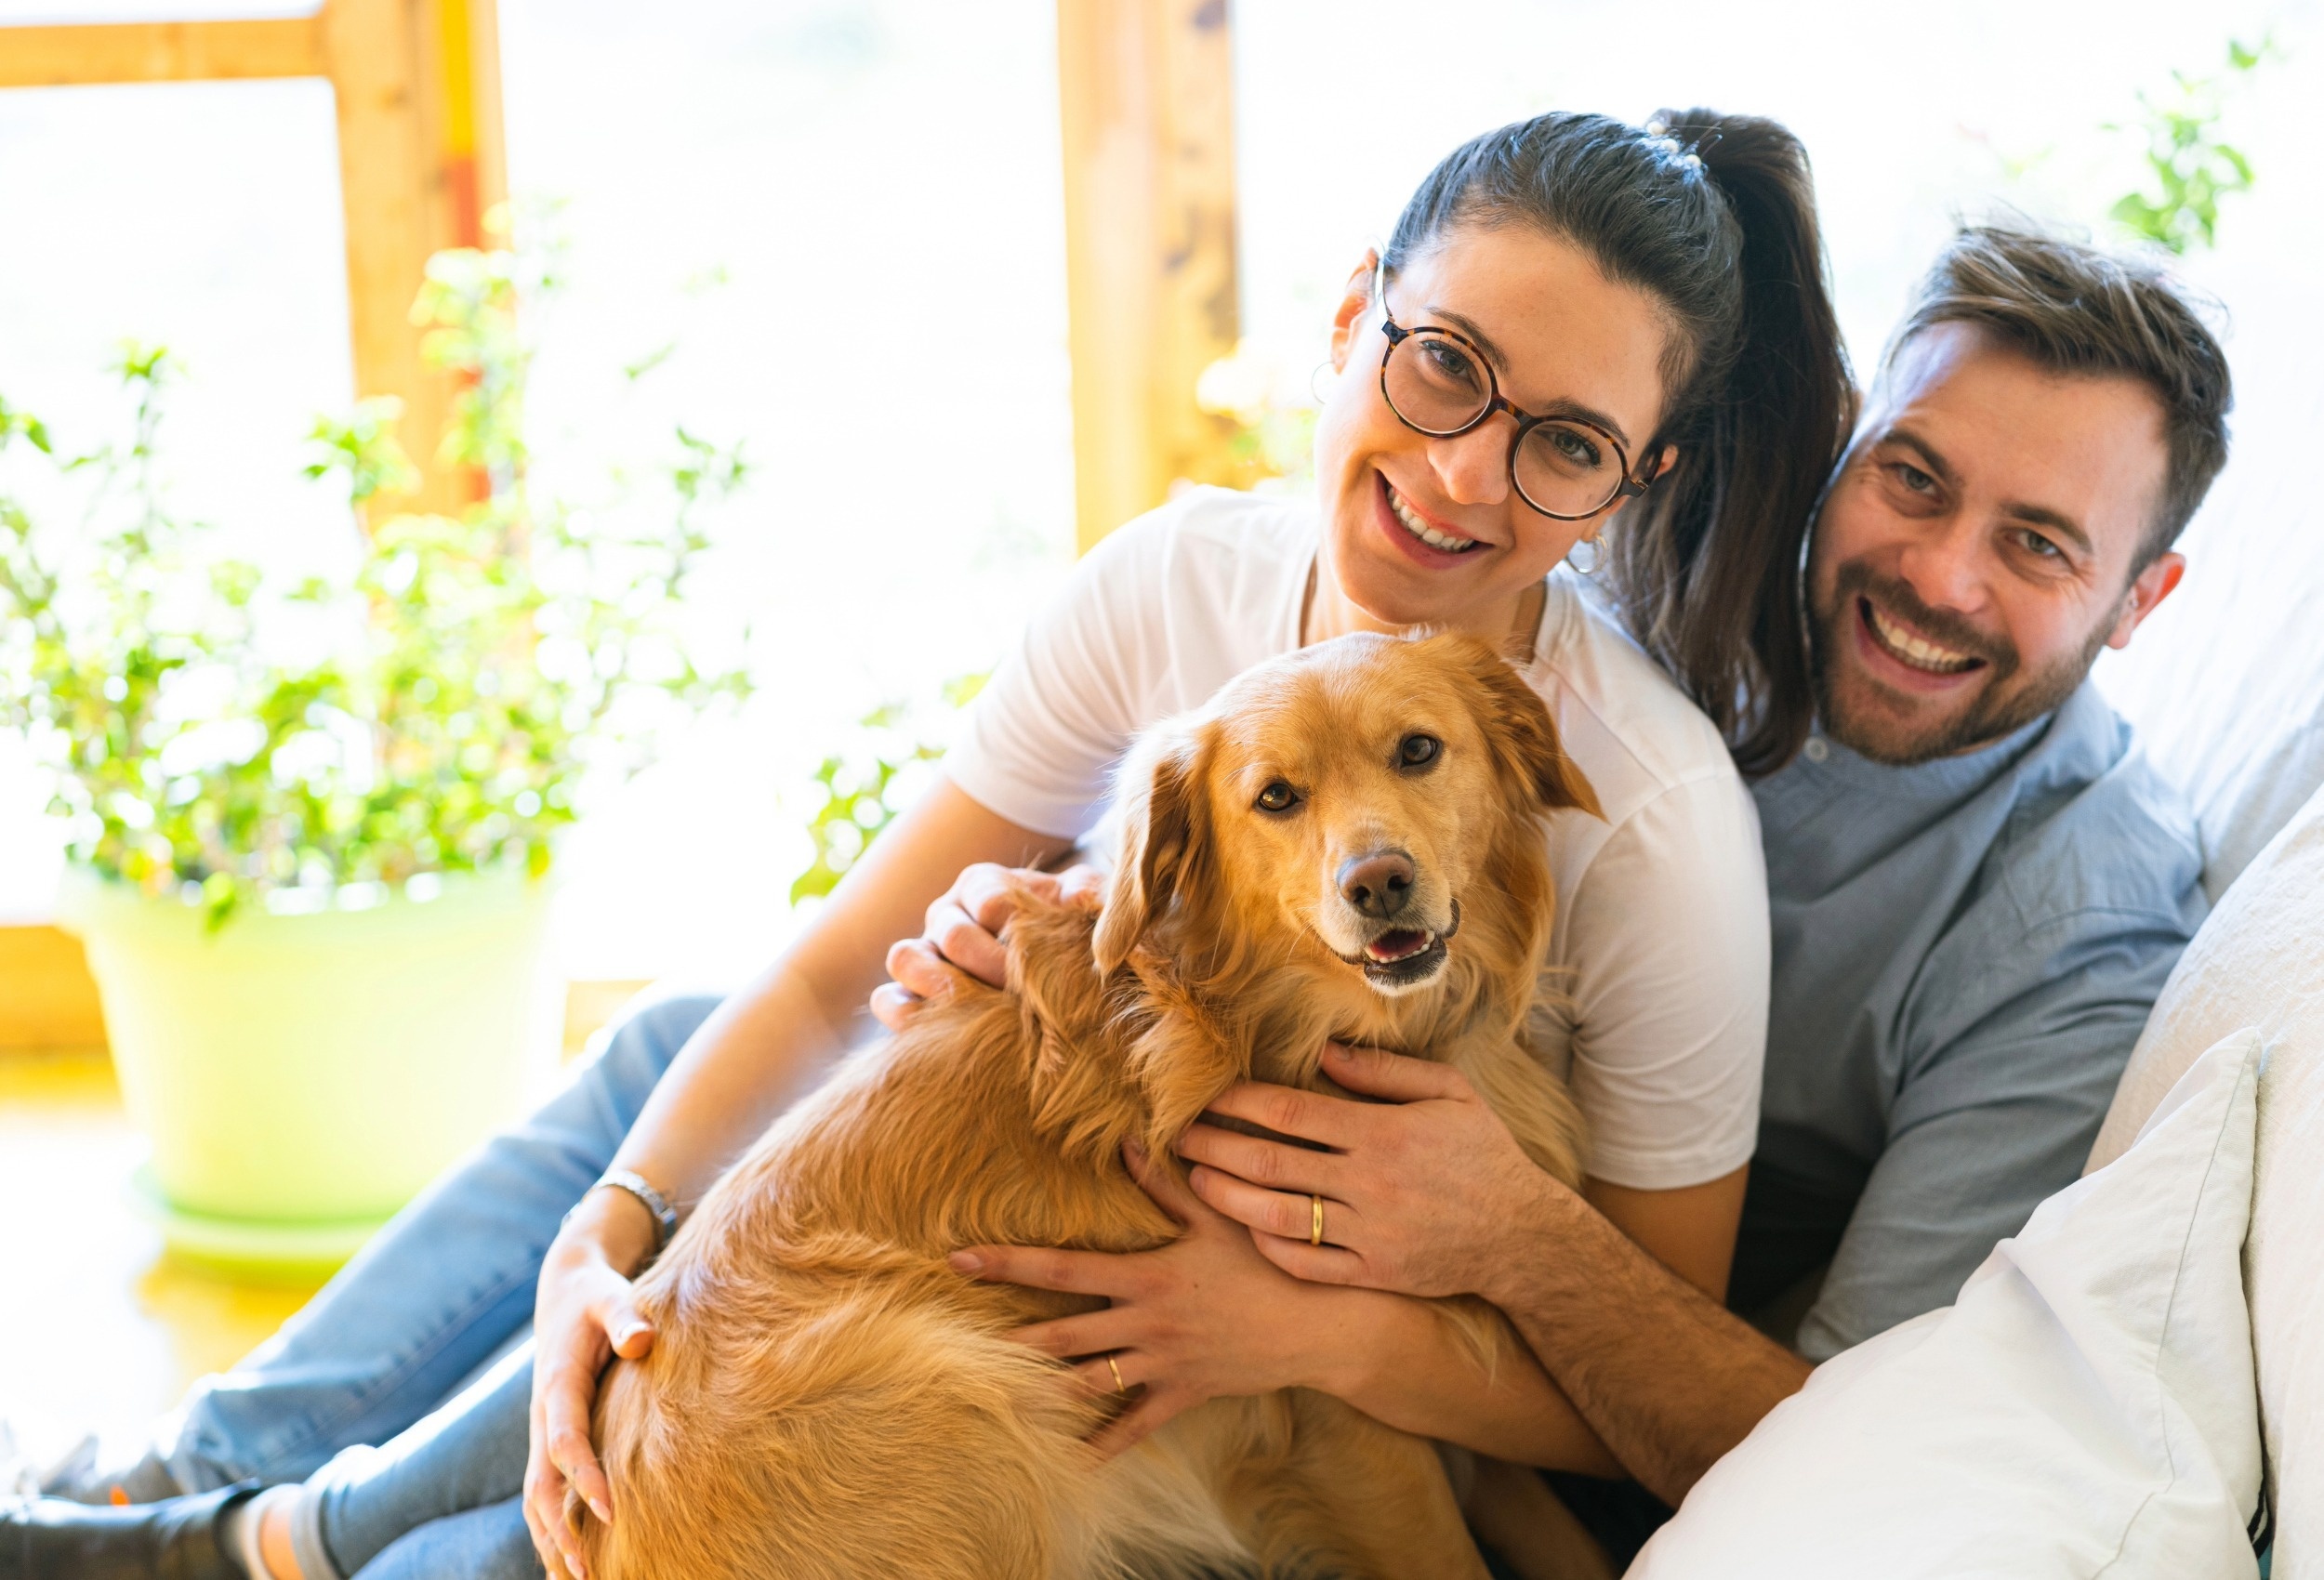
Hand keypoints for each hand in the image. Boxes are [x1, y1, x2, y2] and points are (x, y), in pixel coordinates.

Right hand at [523, 1193, 659, 1579]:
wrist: (565, 1289)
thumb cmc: (596, 1296)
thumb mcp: (611, 1296)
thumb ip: (626, 1317)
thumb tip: (642, 1340)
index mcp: (557, 1384)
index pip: (566, 1441)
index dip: (585, 1477)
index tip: (611, 1512)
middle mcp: (543, 1415)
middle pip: (541, 1484)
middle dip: (559, 1530)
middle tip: (585, 1573)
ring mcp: (542, 1430)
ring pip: (536, 1496)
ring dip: (549, 1540)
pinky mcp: (550, 1438)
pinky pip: (544, 1491)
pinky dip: (550, 1528)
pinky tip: (569, 1562)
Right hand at [870, 861, 1103, 1027]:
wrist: (1044, 973)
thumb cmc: (1061, 934)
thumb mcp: (1079, 909)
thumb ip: (1086, 895)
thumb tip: (1082, 897)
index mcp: (983, 884)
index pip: (990, 900)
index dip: (1016, 930)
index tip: (1043, 957)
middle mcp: (946, 913)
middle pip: (953, 934)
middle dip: (990, 967)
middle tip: (1022, 996)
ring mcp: (922, 951)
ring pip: (906, 958)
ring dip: (942, 988)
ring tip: (980, 1014)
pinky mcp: (907, 991)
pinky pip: (887, 999)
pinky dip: (905, 1016)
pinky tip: (941, 1035)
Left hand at [950, 1141, 1385, 1456]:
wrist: (1319, 1323)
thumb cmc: (1269, 1260)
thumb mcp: (1217, 1216)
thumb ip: (1166, 1181)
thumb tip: (1126, 1139)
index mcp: (1146, 1275)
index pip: (1062, 1269)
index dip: (1008, 1263)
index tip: (960, 1259)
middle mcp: (1145, 1323)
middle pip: (1061, 1334)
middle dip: (1008, 1334)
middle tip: (952, 1336)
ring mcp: (1161, 1363)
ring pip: (1088, 1382)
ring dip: (1042, 1387)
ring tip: (994, 1390)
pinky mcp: (1182, 1393)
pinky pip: (1135, 1427)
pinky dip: (1100, 1444)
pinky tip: (1066, 1459)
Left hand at [1177, 1043, 1562, 1300]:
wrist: (1523, 1236)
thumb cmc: (1484, 1154)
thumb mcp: (1449, 1093)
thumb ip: (1385, 1072)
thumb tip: (1323, 1051)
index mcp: (1383, 1133)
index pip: (1291, 1112)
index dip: (1239, 1102)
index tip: (1206, 1094)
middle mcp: (1370, 1184)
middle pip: (1270, 1163)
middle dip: (1215, 1145)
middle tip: (1180, 1134)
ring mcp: (1369, 1234)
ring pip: (1277, 1217)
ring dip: (1227, 1197)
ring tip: (1197, 1179)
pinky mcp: (1373, 1274)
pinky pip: (1305, 1264)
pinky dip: (1269, 1246)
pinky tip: (1245, 1228)